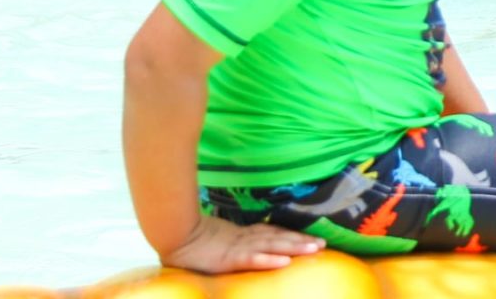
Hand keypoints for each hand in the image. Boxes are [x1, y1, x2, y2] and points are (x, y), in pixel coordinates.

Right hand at [160, 215, 323, 273]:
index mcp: (241, 234)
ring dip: (294, 247)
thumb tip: (245, 242)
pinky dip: (269, 260)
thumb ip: (232, 240)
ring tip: (314, 249)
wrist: (172, 234)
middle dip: (301, 241)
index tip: (311, 238)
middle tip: (323, 244)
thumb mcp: (216, 239)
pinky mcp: (229, 258)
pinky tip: (284, 262)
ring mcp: (238, 247)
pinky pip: (252, 260)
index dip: (291, 235)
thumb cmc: (190, 238)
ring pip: (272, 246)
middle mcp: (244, 238)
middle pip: (279, 238)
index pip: (272, 233)